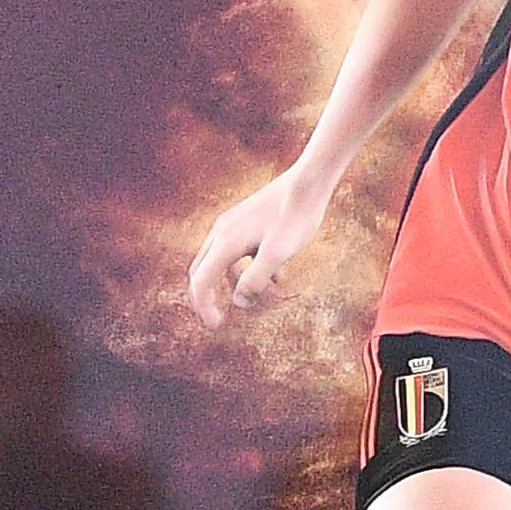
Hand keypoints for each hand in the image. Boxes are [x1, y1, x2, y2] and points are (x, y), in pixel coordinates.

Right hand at [187, 168, 329, 326]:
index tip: (215, 326)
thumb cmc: (295, 217)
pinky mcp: (246, 221)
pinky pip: (238, 251)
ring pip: (221, 261)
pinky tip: (277, 275)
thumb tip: (239, 301)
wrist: (308, 183)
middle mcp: (222, 232)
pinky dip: (249, 267)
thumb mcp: (277, 254)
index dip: (204, 307)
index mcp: (225, 243)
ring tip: (259, 297)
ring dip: (235, 282)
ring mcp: (232, 224)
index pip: (201, 282)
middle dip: (208, 296)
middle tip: (218, 318)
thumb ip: (255, 280)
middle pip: (202, 271)